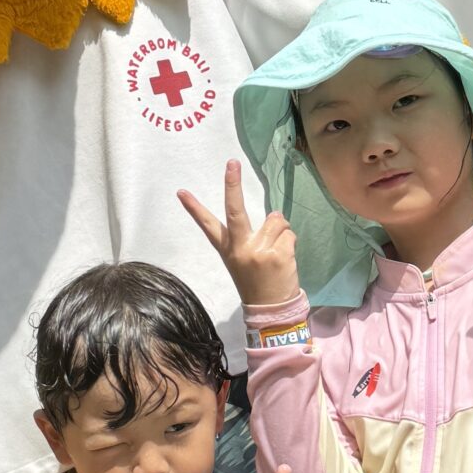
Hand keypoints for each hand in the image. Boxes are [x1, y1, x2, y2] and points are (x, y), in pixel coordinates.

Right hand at [179, 160, 299, 306]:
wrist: (270, 310)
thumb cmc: (257, 282)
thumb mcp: (244, 261)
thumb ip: (255, 236)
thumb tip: (276, 215)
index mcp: (228, 249)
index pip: (208, 225)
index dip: (194, 208)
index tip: (181, 192)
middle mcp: (240, 248)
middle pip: (235, 211)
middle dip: (232, 184)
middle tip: (232, 162)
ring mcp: (258, 251)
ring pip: (276, 221)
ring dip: (281, 231)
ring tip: (276, 252)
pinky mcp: (277, 255)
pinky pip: (289, 233)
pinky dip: (291, 242)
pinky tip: (285, 259)